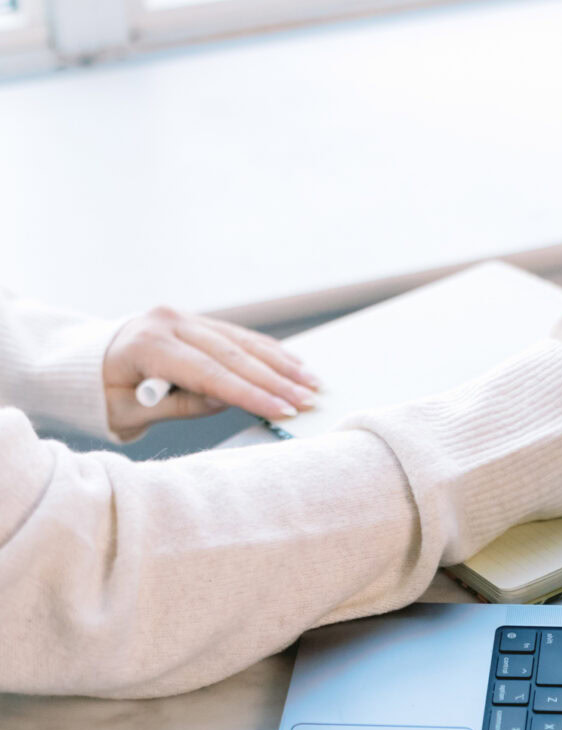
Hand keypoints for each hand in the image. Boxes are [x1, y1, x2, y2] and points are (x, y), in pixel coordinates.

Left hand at [102, 306, 320, 440]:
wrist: (82, 364)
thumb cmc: (102, 396)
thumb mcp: (129, 412)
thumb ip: (179, 405)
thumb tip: (227, 399)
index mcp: (146, 345)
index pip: (208, 372)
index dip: (249, 393)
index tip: (282, 411)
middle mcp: (166, 322)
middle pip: (231, 354)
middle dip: (274, 380)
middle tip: (308, 400)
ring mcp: (180, 317)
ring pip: (240, 341)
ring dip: (279, 364)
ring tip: (311, 383)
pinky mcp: (192, 321)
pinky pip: (235, 336)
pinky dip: (266, 351)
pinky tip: (293, 363)